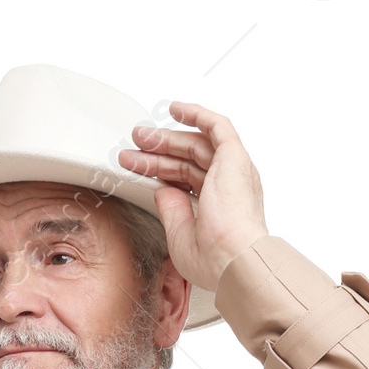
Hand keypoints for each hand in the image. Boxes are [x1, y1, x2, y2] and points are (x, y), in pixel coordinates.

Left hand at [121, 103, 267, 295]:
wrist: (234, 258)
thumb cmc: (215, 258)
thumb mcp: (179, 235)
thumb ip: (171, 210)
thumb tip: (162, 190)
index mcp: (218, 207)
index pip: (186, 181)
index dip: (160, 173)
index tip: (138, 169)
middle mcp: (228, 186)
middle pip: (187, 161)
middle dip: (158, 153)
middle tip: (134, 148)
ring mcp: (232, 170)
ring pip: (196, 144)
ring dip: (167, 138)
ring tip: (141, 136)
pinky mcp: (234, 157)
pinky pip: (217, 126)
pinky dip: (197, 115)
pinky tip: (176, 109)